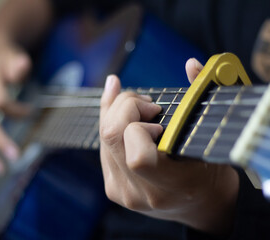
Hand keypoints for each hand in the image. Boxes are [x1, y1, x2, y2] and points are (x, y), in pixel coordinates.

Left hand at [99, 59, 238, 234]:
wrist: (199, 207)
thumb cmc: (210, 174)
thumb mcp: (210, 141)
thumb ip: (200, 101)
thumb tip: (190, 64)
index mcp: (168, 187)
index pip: (137, 155)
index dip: (141, 127)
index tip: (159, 118)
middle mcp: (138, 192)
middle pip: (111, 135)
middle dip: (127, 106)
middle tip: (150, 106)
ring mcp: (121, 191)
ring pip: (103, 136)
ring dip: (118, 110)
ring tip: (140, 106)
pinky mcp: (112, 186)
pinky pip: (101, 144)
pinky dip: (109, 119)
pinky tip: (118, 104)